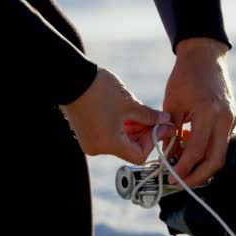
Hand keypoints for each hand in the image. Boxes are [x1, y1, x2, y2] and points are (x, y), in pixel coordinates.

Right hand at [60, 67, 174, 164]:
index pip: (139, 155)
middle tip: (156, 119)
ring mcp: (90, 142)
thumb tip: (165, 121)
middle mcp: (98, 148)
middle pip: (129, 149)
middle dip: (144, 134)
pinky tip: (126, 113)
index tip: (163, 126)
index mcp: (109, 144)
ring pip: (119, 143)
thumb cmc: (100, 91)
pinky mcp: (86, 134)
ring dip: (133, 130)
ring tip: (140, 113)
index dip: (154, 141)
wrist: (71, 80)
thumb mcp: (130, 103)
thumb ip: (150, 116)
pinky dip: (119, 128)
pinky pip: (108, 137)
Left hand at [164, 38, 235, 186]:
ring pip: (220, 154)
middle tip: (180, 182)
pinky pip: (220, 143)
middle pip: (215, 160)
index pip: (196, 151)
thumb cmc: (184, 77)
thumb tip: (165, 155)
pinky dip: (206, 152)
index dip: (183, 167)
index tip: (170, 177)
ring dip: (202, 166)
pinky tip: (188, 152)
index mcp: (208, 113)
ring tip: (182, 170)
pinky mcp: (230, 119)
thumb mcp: (171, 104)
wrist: (204, 58)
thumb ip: (169, 131)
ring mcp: (230, 120)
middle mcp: (224, 119)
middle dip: (198, 176)